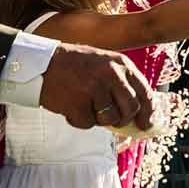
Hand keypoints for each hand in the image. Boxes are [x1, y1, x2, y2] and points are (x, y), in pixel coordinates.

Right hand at [38, 43, 154, 131]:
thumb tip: (138, 111)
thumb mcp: (104, 63)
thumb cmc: (73, 65)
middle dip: (123, 119)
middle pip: (131, 109)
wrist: (40, 63)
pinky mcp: (78, 103)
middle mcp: (112, 75)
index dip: (148, 112)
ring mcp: (95, 89)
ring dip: (99, 119)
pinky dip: (79, 120)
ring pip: (110, 119)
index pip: (145, 93)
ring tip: (86, 107)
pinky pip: (87, 123)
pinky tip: (71, 107)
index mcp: (122, 64)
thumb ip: (121, 82)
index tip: (145, 124)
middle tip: (113, 121)